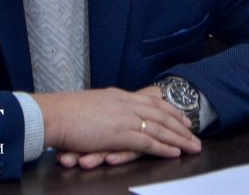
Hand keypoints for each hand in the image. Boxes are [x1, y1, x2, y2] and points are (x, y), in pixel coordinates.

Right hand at [34, 87, 199, 168]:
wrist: (54, 115)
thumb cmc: (64, 113)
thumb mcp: (90, 105)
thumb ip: (105, 109)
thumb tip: (111, 115)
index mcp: (118, 96)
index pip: (150, 100)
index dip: (168, 109)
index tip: (181, 116)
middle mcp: (125, 104)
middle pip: (160, 113)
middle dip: (179, 124)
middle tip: (194, 133)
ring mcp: (124, 118)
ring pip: (159, 128)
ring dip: (178, 138)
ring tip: (193, 145)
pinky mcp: (120, 133)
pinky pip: (148, 142)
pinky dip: (164, 147)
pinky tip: (175, 152)